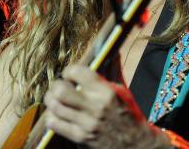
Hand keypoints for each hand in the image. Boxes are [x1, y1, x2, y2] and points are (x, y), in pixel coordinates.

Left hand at [43, 64, 167, 147]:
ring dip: (52, 101)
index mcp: (106, 91)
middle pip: (61, 90)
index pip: (77, 72)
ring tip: (57, 99)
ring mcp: (86, 124)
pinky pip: (54, 124)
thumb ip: (112, 70)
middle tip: (60, 86)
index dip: (70, 71)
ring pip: (55, 107)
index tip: (70, 74)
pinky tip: (59, 114)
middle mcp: (95, 107)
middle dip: (56, 85)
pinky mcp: (80, 137)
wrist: (136, 143)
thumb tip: (110, 50)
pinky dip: (52, 117)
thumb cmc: (129, 113)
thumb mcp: (122, 90)